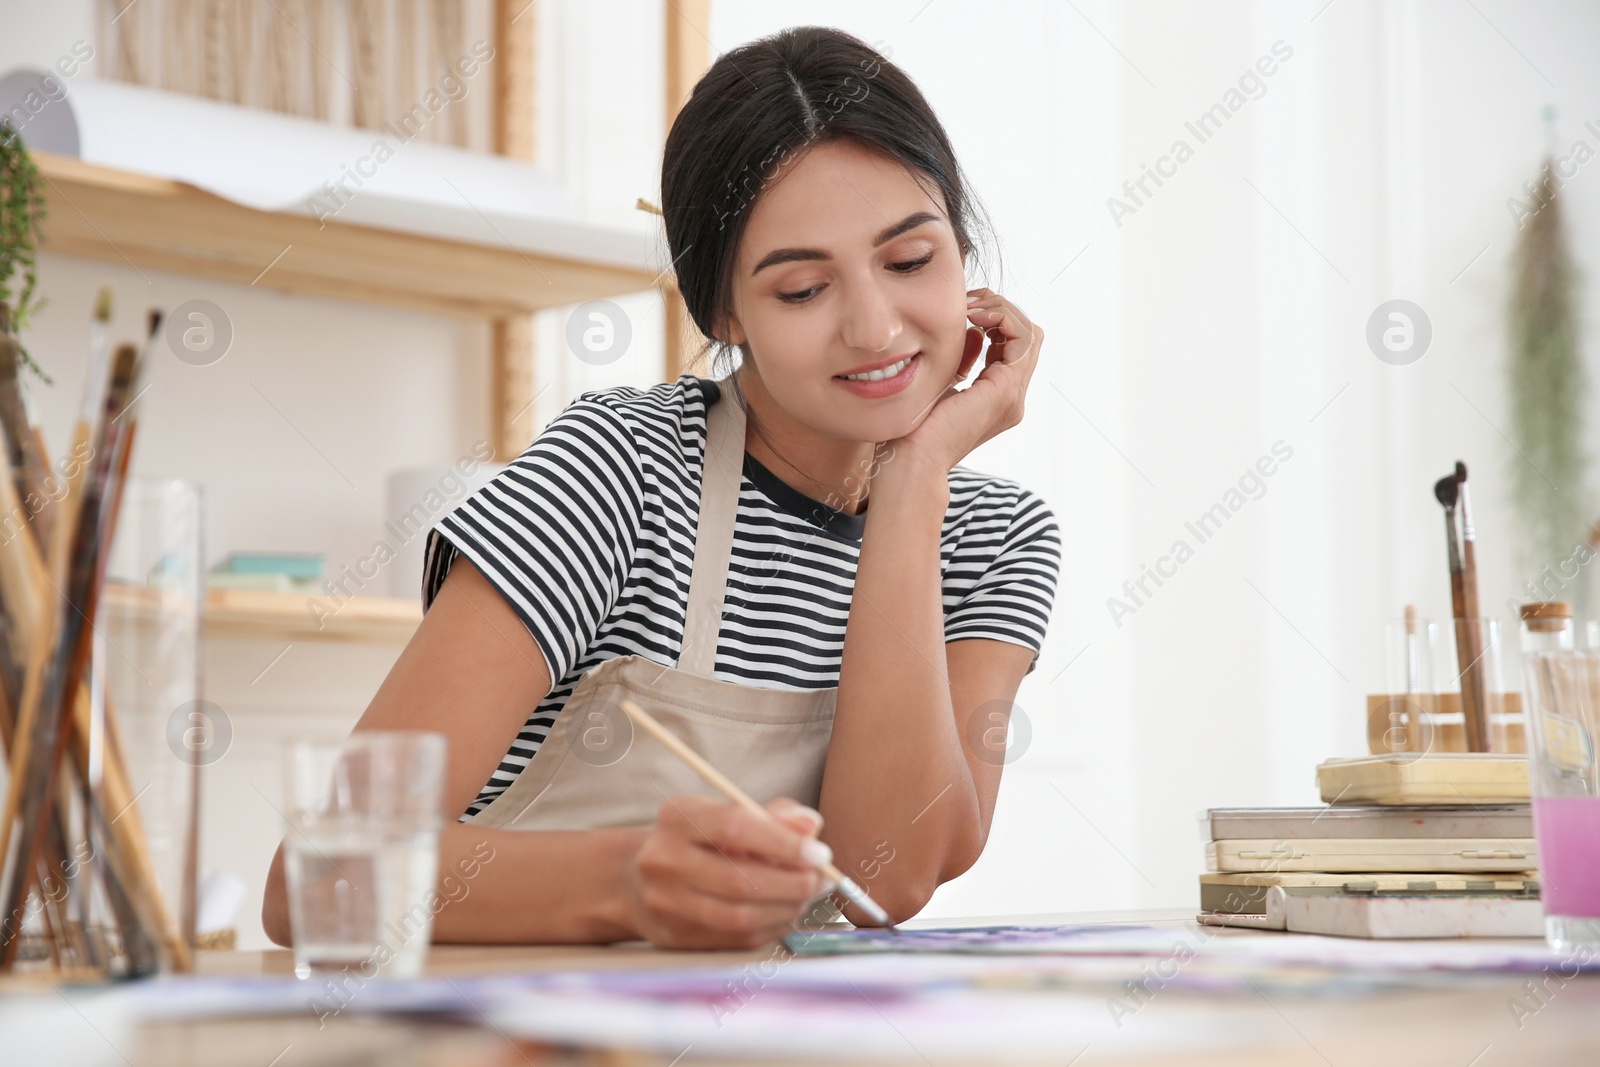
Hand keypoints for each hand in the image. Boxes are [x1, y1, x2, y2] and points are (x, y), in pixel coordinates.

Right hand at [623, 795, 832, 949]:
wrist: (638, 879)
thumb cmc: (699, 840)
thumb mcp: (727, 813)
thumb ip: (774, 815)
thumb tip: (811, 825)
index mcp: (677, 817)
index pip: (735, 827)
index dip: (783, 842)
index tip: (819, 852)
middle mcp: (664, 859)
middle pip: (740, 879)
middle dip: (793, 882)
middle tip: (822, 878)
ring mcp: (666, 903)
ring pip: (740, 915)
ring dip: (787, 908)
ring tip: (807, 895)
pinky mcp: (676, 936)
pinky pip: (737, 937)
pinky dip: (772, 926)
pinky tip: (785, 912)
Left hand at [885, 288, 1042, 474]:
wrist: (910, 461)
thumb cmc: (913, 430)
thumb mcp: (941, 384)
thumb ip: (962, 360)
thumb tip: (974, 332)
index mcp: (999, 397)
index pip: (1015, 345)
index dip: (995, 318)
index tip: (963, 309)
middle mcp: (1012, 398)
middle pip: (1028, 335)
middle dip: (1000, 308)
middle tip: (967, 301)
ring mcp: (1012, 396)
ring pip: (1030, 333)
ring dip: (1001, 309)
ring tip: (969, 306)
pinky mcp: (1005, 390)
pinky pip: (1021, 339)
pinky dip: (1000, 318)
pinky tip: (971, 315)